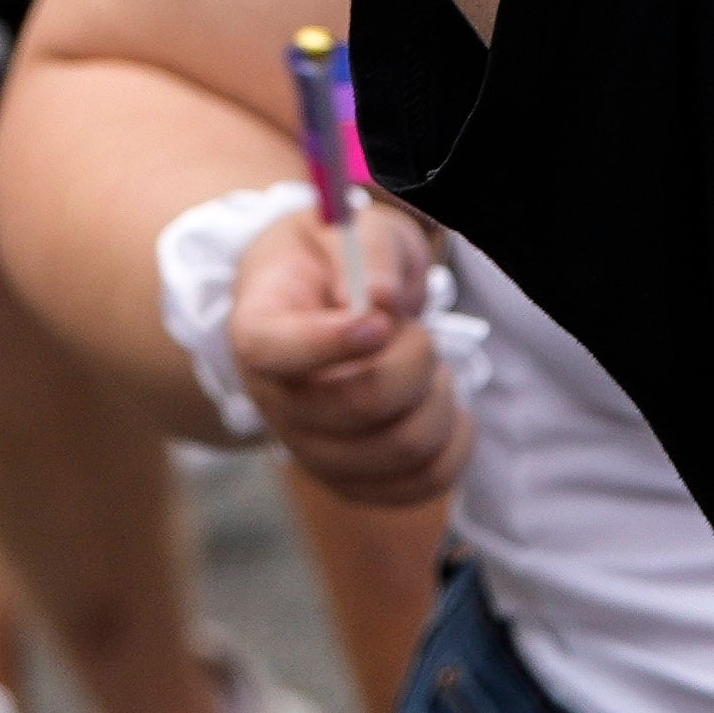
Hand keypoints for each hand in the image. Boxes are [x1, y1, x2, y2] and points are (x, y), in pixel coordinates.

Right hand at [225, 199, 469, 506]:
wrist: (316, 308)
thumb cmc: (333, 262)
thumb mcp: (346, 229)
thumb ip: (367, 249)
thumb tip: (383, 301)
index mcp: (259, 331)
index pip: (276, 352)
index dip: (330, 341)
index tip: (380, 321)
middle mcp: (276, 403)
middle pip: (360, 403)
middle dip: (415, 357)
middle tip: (416, 329)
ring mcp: (313, 452)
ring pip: (402, 448)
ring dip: (438, 396)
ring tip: (427, 364)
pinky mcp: (354, 482)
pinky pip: (422, 483)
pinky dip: (453, 442)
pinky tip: (443, 403)